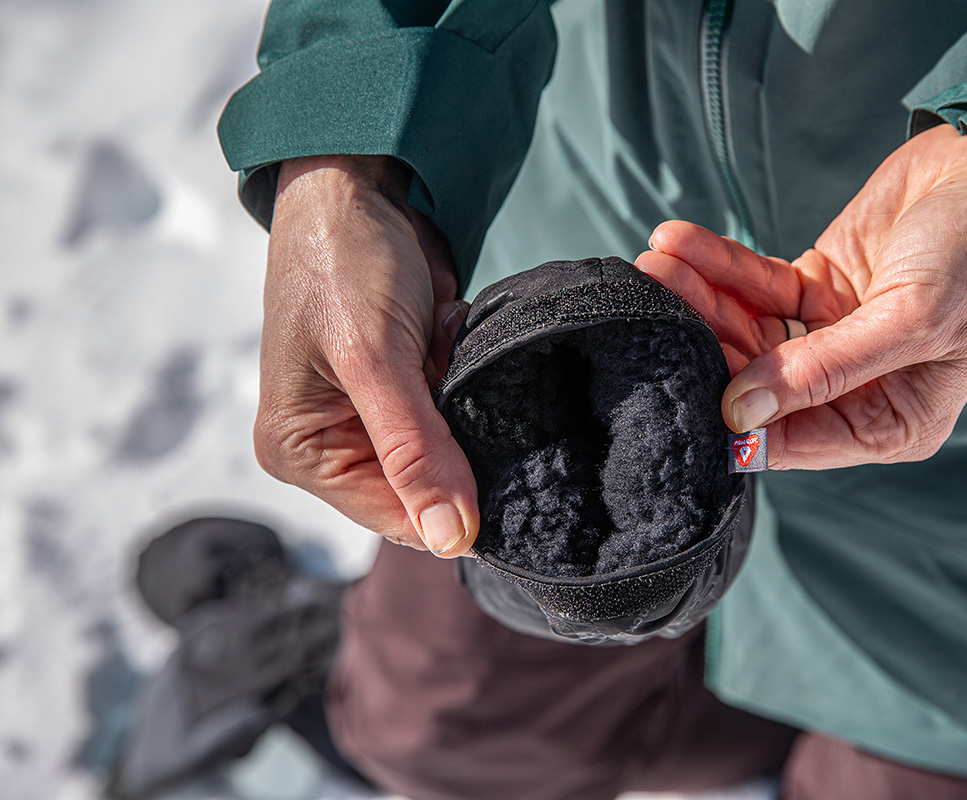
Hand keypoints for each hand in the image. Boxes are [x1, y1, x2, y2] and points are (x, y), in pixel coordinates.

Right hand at [255, 155, 477, 555]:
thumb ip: (414, 451)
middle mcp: (330, 445)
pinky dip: (463, 373)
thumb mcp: (375, 358)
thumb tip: (449, 539)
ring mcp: (368, 417)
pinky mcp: (403, 388)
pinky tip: (444, 330)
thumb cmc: (342, 261)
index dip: (454, 508)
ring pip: (450, 448)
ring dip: (462, 400)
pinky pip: (457, 408)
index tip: (506, 470)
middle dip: (457, 437)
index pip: (394, 517)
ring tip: (438, 341)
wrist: (357, 186)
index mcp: (300, 452)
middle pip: (425, 487)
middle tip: (452, 374)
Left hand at [635, 125, 966, 469]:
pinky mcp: (814, 290)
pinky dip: (718, 266)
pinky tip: (679, 242)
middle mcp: (855, 390)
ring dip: (700, 297)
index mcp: (892, 423)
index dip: (734, 417)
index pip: (793, 441)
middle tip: (654, 298)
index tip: (680, 381)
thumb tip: (742, 412)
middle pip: (757, 383)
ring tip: (656, 262)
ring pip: (746, 332)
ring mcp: (830, 339)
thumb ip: (826, 370)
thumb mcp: (912, 318)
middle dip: (704, 340)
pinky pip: (754, 287)